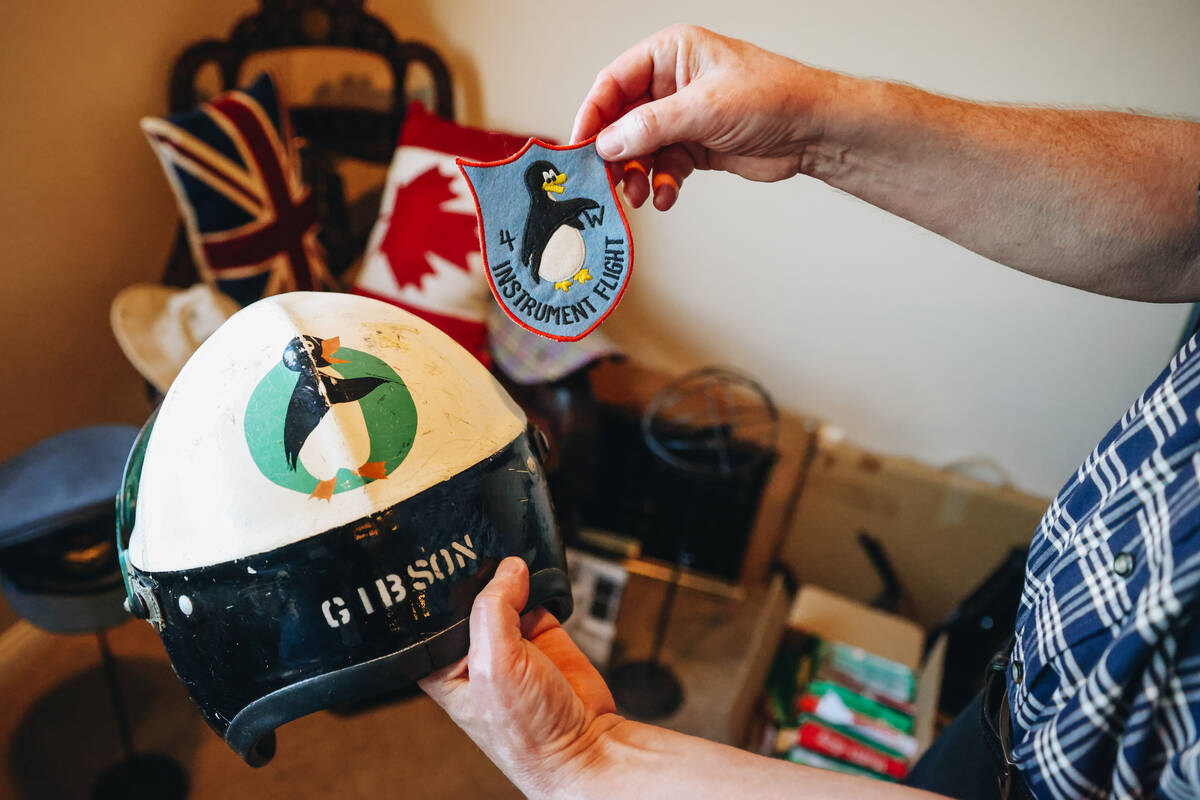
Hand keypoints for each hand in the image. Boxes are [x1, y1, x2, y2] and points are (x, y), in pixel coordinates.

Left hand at [419, 557, 620, 798]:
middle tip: (489, 558)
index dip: (442, 589)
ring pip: (501, 590)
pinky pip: (534, 593)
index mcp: (442, 666)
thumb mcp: (496, 665)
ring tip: (518, 570)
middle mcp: (472, 651)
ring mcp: (508, 639)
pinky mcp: (539, 631)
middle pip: (468, 596)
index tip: (453, 563)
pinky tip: (537, 578)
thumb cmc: (528, 733)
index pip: (432, 615)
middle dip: (479, 578)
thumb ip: (495, 609)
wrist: (586, 744)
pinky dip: (537, 582)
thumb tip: (508, 570)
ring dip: (510, 578)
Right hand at [571, 24, 834, 210]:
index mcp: (671, 54)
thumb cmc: (772, 97)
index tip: (580, 147)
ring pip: (641, 149)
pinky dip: (662, 184)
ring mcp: (683, 116)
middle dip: (616, 154)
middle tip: (608, 182)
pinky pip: (664, 167)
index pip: (614, 82)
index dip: (593, 114)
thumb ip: (651, 126)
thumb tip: (608, 143)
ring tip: (641, 194)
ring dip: (638, 175)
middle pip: (623, 120)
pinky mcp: (696, 146)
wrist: (814, 130)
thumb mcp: (704, 108)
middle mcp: (672, 83)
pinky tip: (666, 196)